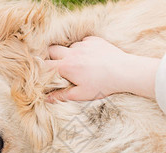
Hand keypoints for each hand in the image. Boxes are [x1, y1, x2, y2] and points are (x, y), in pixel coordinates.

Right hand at [45, 36, 159, 101]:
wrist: (124, 72)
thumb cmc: (103, 86)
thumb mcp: (81, 95)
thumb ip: (62, 96)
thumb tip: (47, 99)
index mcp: (66, 67)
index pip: (45, 65)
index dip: (41, 69)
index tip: (42, 73)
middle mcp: (72, 53)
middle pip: (52, 50)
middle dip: (51, 57)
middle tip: (57, 67)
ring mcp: (83, 44)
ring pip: (69, 46)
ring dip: (69, 54)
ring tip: (79, 65)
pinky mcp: (94, 40)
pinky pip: (83, 42)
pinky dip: (83, 49)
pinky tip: (91, 59)